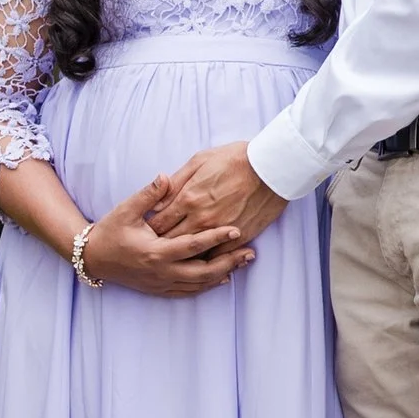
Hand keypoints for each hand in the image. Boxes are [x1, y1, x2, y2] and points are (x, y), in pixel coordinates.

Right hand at [79, 175, 259, 298]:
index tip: (236, 229)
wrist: (93, 258)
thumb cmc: (110, 231)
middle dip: (229, 262)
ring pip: (199, 284)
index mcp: (155, 251)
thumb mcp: (126, 209)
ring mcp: (161, 283)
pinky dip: (207, 285)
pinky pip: (188, 291)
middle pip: (203, 272)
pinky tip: (223, 278)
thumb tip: (165, 176)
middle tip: (250, 252)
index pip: (193, 246)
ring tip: (243, 262)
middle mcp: (161, 271)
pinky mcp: (159, 289)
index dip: (216, 237)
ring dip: (223, 274)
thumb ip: (149, 195)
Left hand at [148, 137, 289, 246]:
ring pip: (192, 252)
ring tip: (175, 255)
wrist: (271, 167)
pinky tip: (202, 257)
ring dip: (182, 255)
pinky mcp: (237, 237)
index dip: (150, 229)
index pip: (158, 222)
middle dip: (160, 245)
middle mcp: (200, 218)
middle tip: (155, 247)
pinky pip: (216, 256)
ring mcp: (219, 230)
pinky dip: (207, 258)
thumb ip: (175, 182)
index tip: (147, 230)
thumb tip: (156, 202)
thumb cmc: (235, 159)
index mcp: (188, 198)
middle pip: (171, 241)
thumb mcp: (199, 161)